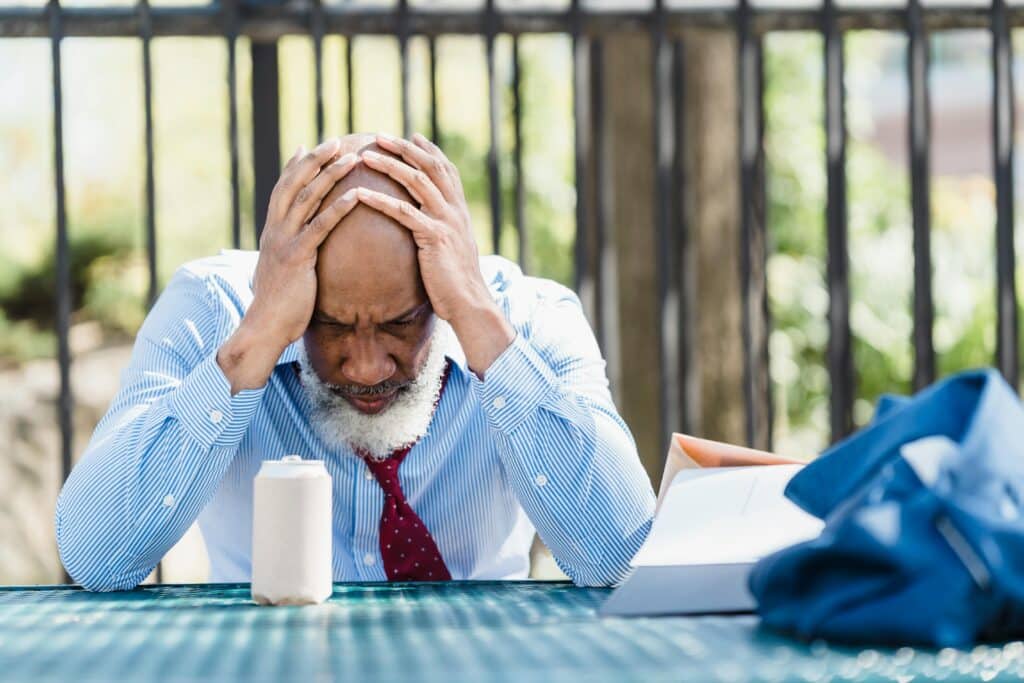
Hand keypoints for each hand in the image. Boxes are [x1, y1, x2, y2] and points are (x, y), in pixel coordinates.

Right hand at [249, 138, 359, 348]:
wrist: (264, 328)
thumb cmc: (280, 305)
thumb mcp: (284, 271)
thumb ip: (292, 253)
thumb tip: (303, 248)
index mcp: (272, 231)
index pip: (283, 189)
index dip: (296, 166)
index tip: (310, 146)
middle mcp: (275, 230)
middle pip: (294, 183)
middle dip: (315, 159)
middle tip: (336, 140)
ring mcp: (284, 241)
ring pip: (307, 198)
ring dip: (330, 174)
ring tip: (352, 156)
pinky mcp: (297, 257)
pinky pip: (320, 226)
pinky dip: (338, 207)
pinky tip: (356, 194)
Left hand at [357, 133, 514, 375]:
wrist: (470, 303)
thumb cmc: (456, 283)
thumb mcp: (452, 250)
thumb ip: (442, 231)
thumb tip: (427, 226)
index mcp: (459, 210)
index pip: (446, 169)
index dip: (429, 150)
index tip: (411, 135)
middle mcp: (455, 210)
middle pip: (431, 167)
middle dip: (406, 148)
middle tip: (380, 136)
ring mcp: (446, 221)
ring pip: (417, 182)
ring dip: (390, 165)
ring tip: (366, 155)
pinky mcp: (434, 237)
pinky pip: (403, 213)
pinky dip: (381, 200)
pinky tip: (360, 194)